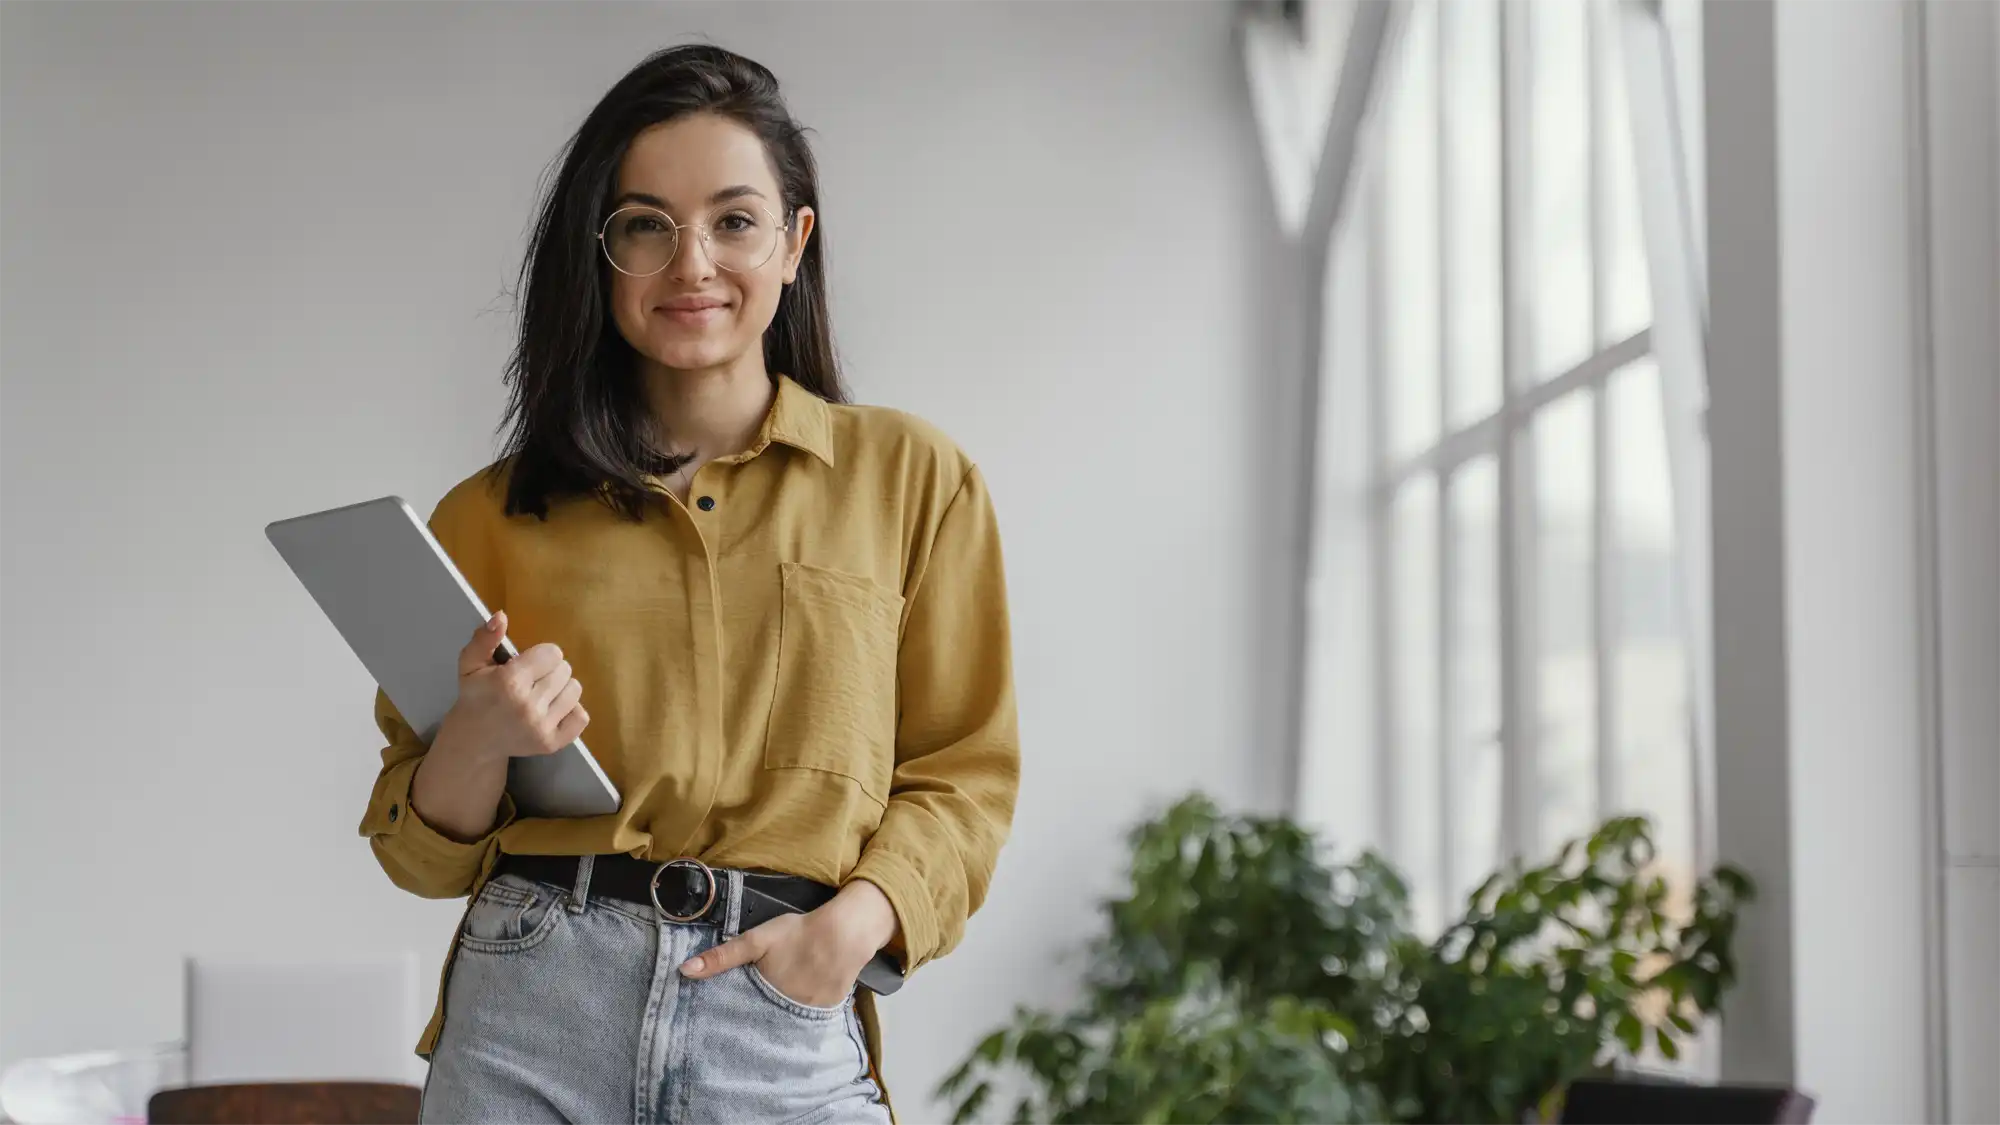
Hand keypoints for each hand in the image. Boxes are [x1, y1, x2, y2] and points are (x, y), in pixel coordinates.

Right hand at [431, 611, 589, 766]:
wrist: (475, 739)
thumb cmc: (476, 696)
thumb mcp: (470, 663)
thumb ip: (485, 638)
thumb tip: (501, 616)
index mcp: (509, 682)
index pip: (553, 653)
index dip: (541, 656)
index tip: (528, 664)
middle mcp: (527, 706)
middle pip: (565, 670)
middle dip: (549, 671)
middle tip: (532, 680)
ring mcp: (541, 728)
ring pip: (575, 690)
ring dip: (560, 688)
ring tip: (541, 694)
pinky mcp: (552, 744)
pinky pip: (581, 717)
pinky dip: (571, 710)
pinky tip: (552, 710)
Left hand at [678, 882, 899, 1007]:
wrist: (845, 933)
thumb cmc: (798, 934)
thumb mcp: (756, 940)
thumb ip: (723, 956)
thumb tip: (684, 971)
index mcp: (764, 997)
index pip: (738, 1019)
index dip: (727, 1021)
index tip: (714, 1024)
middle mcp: (783, 1013)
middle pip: (760, 1025)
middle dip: (748, 1025)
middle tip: (736, 1023)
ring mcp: (806, 1017)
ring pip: (782, 1026)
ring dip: (772, 1024)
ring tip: (760, 1019)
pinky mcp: (824, 1014)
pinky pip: (804, 1023)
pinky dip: (795, 1020)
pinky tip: (789, 1011)